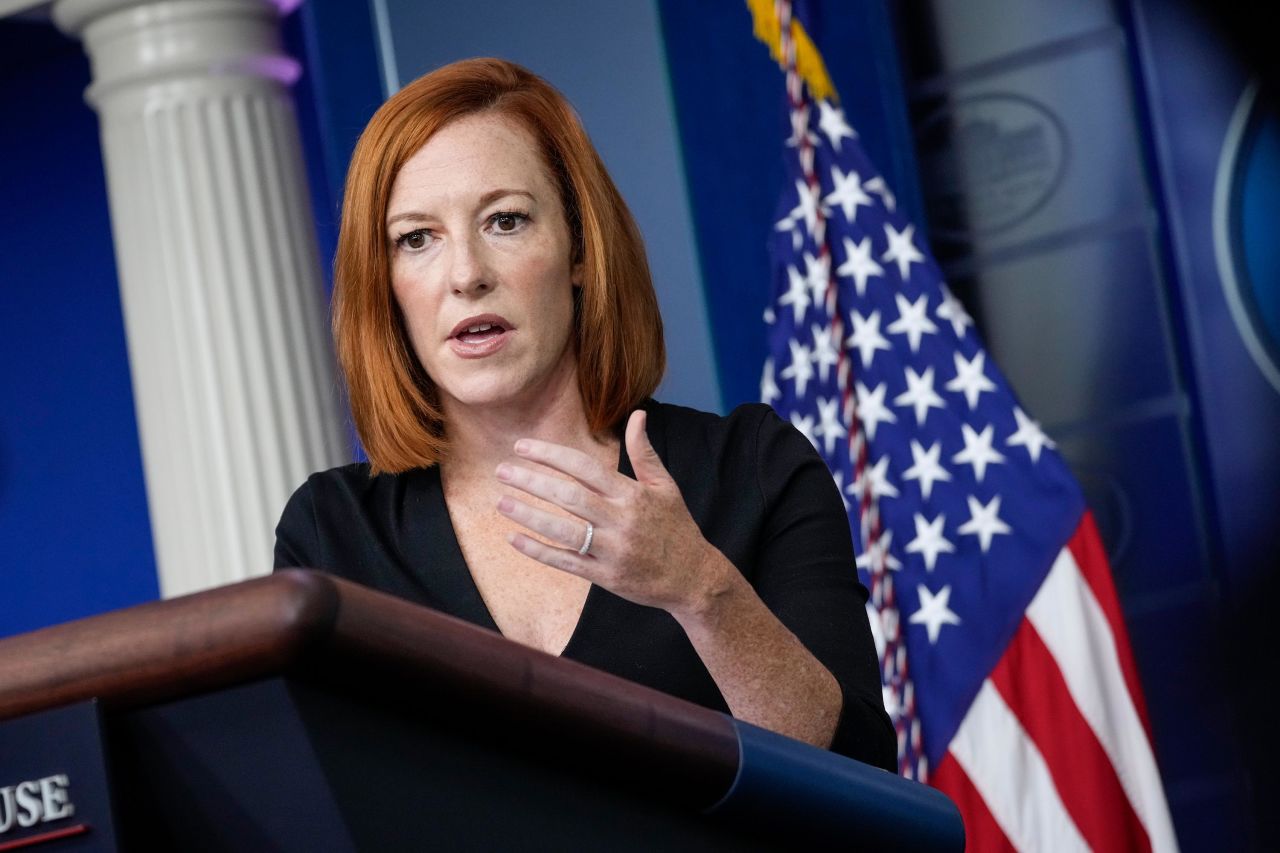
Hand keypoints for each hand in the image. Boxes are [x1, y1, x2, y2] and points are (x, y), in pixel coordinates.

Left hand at [495, 410, 729, 617]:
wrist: (695, 578)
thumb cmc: (676, 528)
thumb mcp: (666, 487)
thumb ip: (645, 452)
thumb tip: (638, 414)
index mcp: (633, 495)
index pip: (585, 468)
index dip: (552, 455)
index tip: (523, 447)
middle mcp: (621, 521)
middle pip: (569, 497)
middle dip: (532, 481)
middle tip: (502, 470)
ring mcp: (612, 550)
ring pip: (564, 531)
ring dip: (530, 516)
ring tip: (502, 502)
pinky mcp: (605, 577)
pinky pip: (566, 562)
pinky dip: (539, 552)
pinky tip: (514, 539)